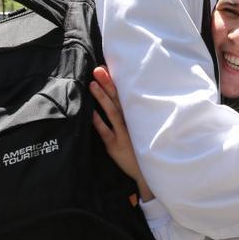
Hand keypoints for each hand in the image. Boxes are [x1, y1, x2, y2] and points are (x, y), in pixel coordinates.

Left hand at [90, 66, 153, 199]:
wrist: (147, 172)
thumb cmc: (140, 149)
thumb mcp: (138, 130)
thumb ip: (128, 116)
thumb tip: (116, 100)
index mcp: (134, 117)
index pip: (124, 95)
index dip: (114, 81)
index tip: (105, 67)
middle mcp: (130, 123)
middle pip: (118, 100)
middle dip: (108, 84)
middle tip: (98, 69)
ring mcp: (123, 134)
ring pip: (113, 113)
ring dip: (103, 98)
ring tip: (93, 84)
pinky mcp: (116, 146)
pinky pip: (106, 133)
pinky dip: (99, 122)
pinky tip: (91, 113)